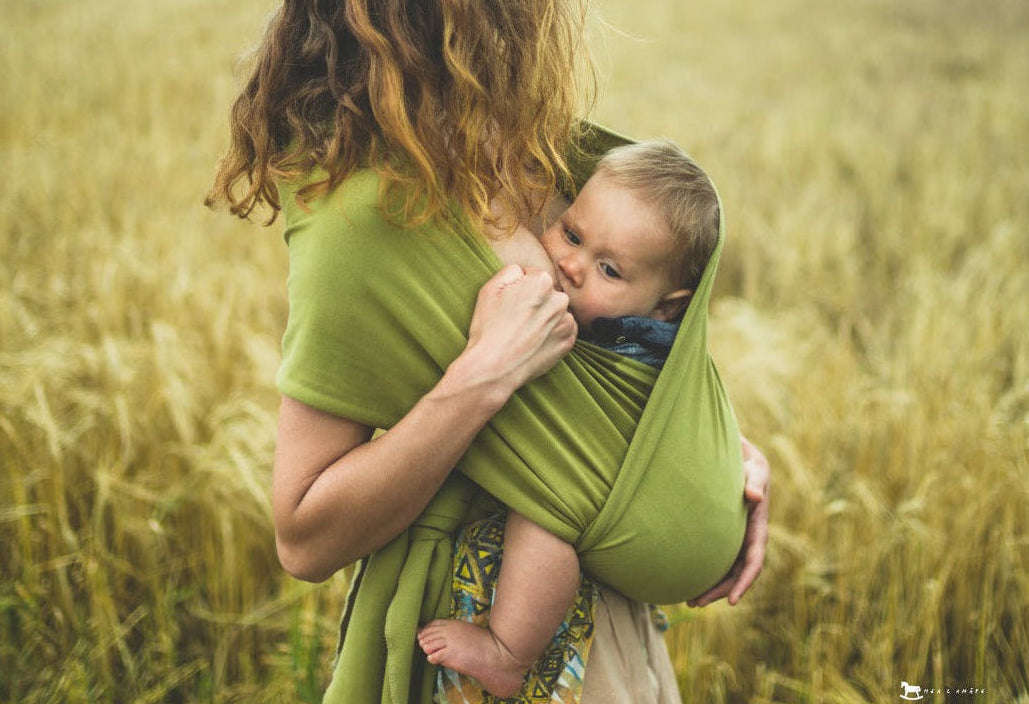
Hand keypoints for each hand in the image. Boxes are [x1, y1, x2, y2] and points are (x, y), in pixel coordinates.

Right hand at [459, 264, 576, 394]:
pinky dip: (551, 333)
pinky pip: (562, 330)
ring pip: (555, 312)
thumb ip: (511, 271)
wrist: (495, 367)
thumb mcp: (490, 289)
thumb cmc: (489, 328)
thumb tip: (523, 271)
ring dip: (544, 317)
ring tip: (523, 332)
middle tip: (515, 319)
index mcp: (542, 282)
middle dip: (535, 301)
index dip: (518, 289)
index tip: (509, 304)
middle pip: (547, 294)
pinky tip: (534, 341)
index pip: (533, 276)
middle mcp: (560, 300)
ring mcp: (566, 322)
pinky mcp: (568, 342)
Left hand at [688, 434, 769, 606]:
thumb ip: (754, 482)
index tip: (733, 601)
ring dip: (710, 588)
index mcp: (757, 528)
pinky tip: (688, 582)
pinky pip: (716, 560)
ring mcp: (735, 540)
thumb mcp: (754, 469)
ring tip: (689, 601)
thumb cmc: (746, 464)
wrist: (739, 461)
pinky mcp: (723, 537)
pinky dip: (705, 573)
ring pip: (725, 571)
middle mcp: (748, 539)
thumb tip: (754, 496)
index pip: (753, 562)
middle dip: (720, 591)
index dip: (744, 582)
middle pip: (736, 574)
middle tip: (696, 603)